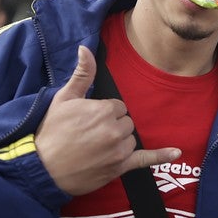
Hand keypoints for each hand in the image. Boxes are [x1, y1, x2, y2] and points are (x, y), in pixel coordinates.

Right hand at [35, 46, 180, 195]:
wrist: (41, 168)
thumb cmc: (50, 132)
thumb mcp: (63, 99)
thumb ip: (82, 74)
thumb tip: (85, 49)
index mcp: (103, 110)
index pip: (117, 106)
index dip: (102, 112)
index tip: (87, 120)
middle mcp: (115, 130)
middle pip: (126, 122)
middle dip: (111, 126)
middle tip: (88, 135)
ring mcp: (119, 150)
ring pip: (131, 139)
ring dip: (119, 142)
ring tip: (94, 148)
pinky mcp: (120, 167)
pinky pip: (145, 160)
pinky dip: (161, 156)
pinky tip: (175, 152)